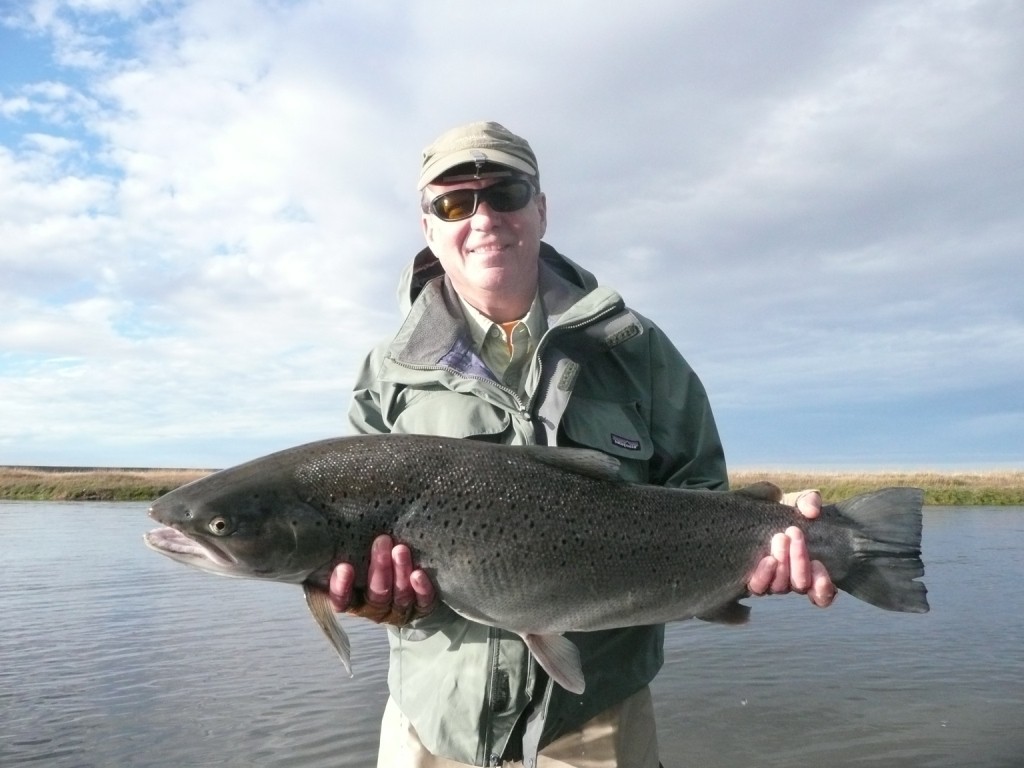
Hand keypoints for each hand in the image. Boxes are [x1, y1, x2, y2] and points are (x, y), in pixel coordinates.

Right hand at [328, 534, 436, 623]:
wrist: (407, 586)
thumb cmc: (372, 566)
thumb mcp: (357, 562)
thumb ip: (346, 553)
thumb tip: (332, 527)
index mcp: (354, 601)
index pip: (342, 600)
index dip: (341, 587)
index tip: (344, 567)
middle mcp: (376, 609)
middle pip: (376, 594)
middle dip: (379, 568)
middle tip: (381, 541)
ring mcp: (399, 610)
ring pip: (400, 596)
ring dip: (400, 572)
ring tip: (401, 550)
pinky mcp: (421, 607)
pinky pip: (423, 601)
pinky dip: (421, 588)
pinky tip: (419, 574)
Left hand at [747, 490, 836, 606]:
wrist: (753, 511)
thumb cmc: (782, 511)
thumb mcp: (798, 502)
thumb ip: (810, 501)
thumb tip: (811, 511)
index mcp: (810, 569)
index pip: (822, 594)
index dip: (824, 588)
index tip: (819, 564)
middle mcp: (792, 581)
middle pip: (801, 585)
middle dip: (800, 559)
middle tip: (794, 532)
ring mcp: (772, 582)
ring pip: (781, 587)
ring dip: (784, 564)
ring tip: (780, 538)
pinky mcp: (753, 579)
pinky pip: (758, 588)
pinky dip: (765, 576)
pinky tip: (768, 559)